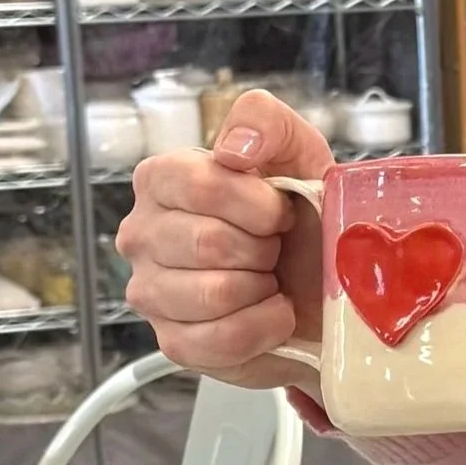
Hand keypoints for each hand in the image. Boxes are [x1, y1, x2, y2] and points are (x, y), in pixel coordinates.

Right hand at [116, 89, 330, 395]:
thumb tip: (234, 149)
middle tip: (276, 248)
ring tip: (271, 278)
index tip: (280, 210)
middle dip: (264, 248)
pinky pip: (221, 339)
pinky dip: (265, 327)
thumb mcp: (296, 150)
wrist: (323, 277)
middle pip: (208, 243)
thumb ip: (264, 122)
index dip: (257, 203)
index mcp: (162, 179)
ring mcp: (151, 292)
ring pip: (214, 294)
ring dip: (263, 288)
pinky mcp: (173, 342)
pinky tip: (273, 313)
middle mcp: (142, 233)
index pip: (201, 186)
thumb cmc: (300, 212)